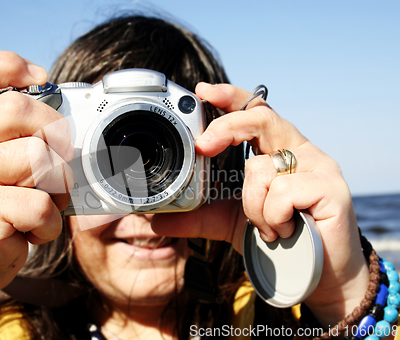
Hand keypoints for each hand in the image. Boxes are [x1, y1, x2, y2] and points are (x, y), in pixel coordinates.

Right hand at [0, 51, 72, 296]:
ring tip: (41, 203)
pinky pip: (41, 203)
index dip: (7, 64)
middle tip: (58, 160)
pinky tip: (32, 230)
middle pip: (19, 109)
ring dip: (57, 187)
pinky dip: (50, 223)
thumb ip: (15, 134)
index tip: (40, 79)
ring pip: (38, 158)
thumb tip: (65, 115)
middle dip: (56, 134)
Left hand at [152, 82, 368, 325]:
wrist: (316, 275)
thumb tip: (155, 220)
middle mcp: (299, 151)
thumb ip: (196, 217)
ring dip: (252, 206)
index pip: (255, 111)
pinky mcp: (331, 188)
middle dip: (228, 127)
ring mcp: (319, 167)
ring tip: (267, 229)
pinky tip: (284, 231)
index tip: (202, 91)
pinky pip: (282, 192)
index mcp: (277, 151)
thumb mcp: (229, 222)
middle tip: (203, 146)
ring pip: (262, 168)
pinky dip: (271, 217)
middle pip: (262, 117)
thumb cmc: (278, 240)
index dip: (231, 96)